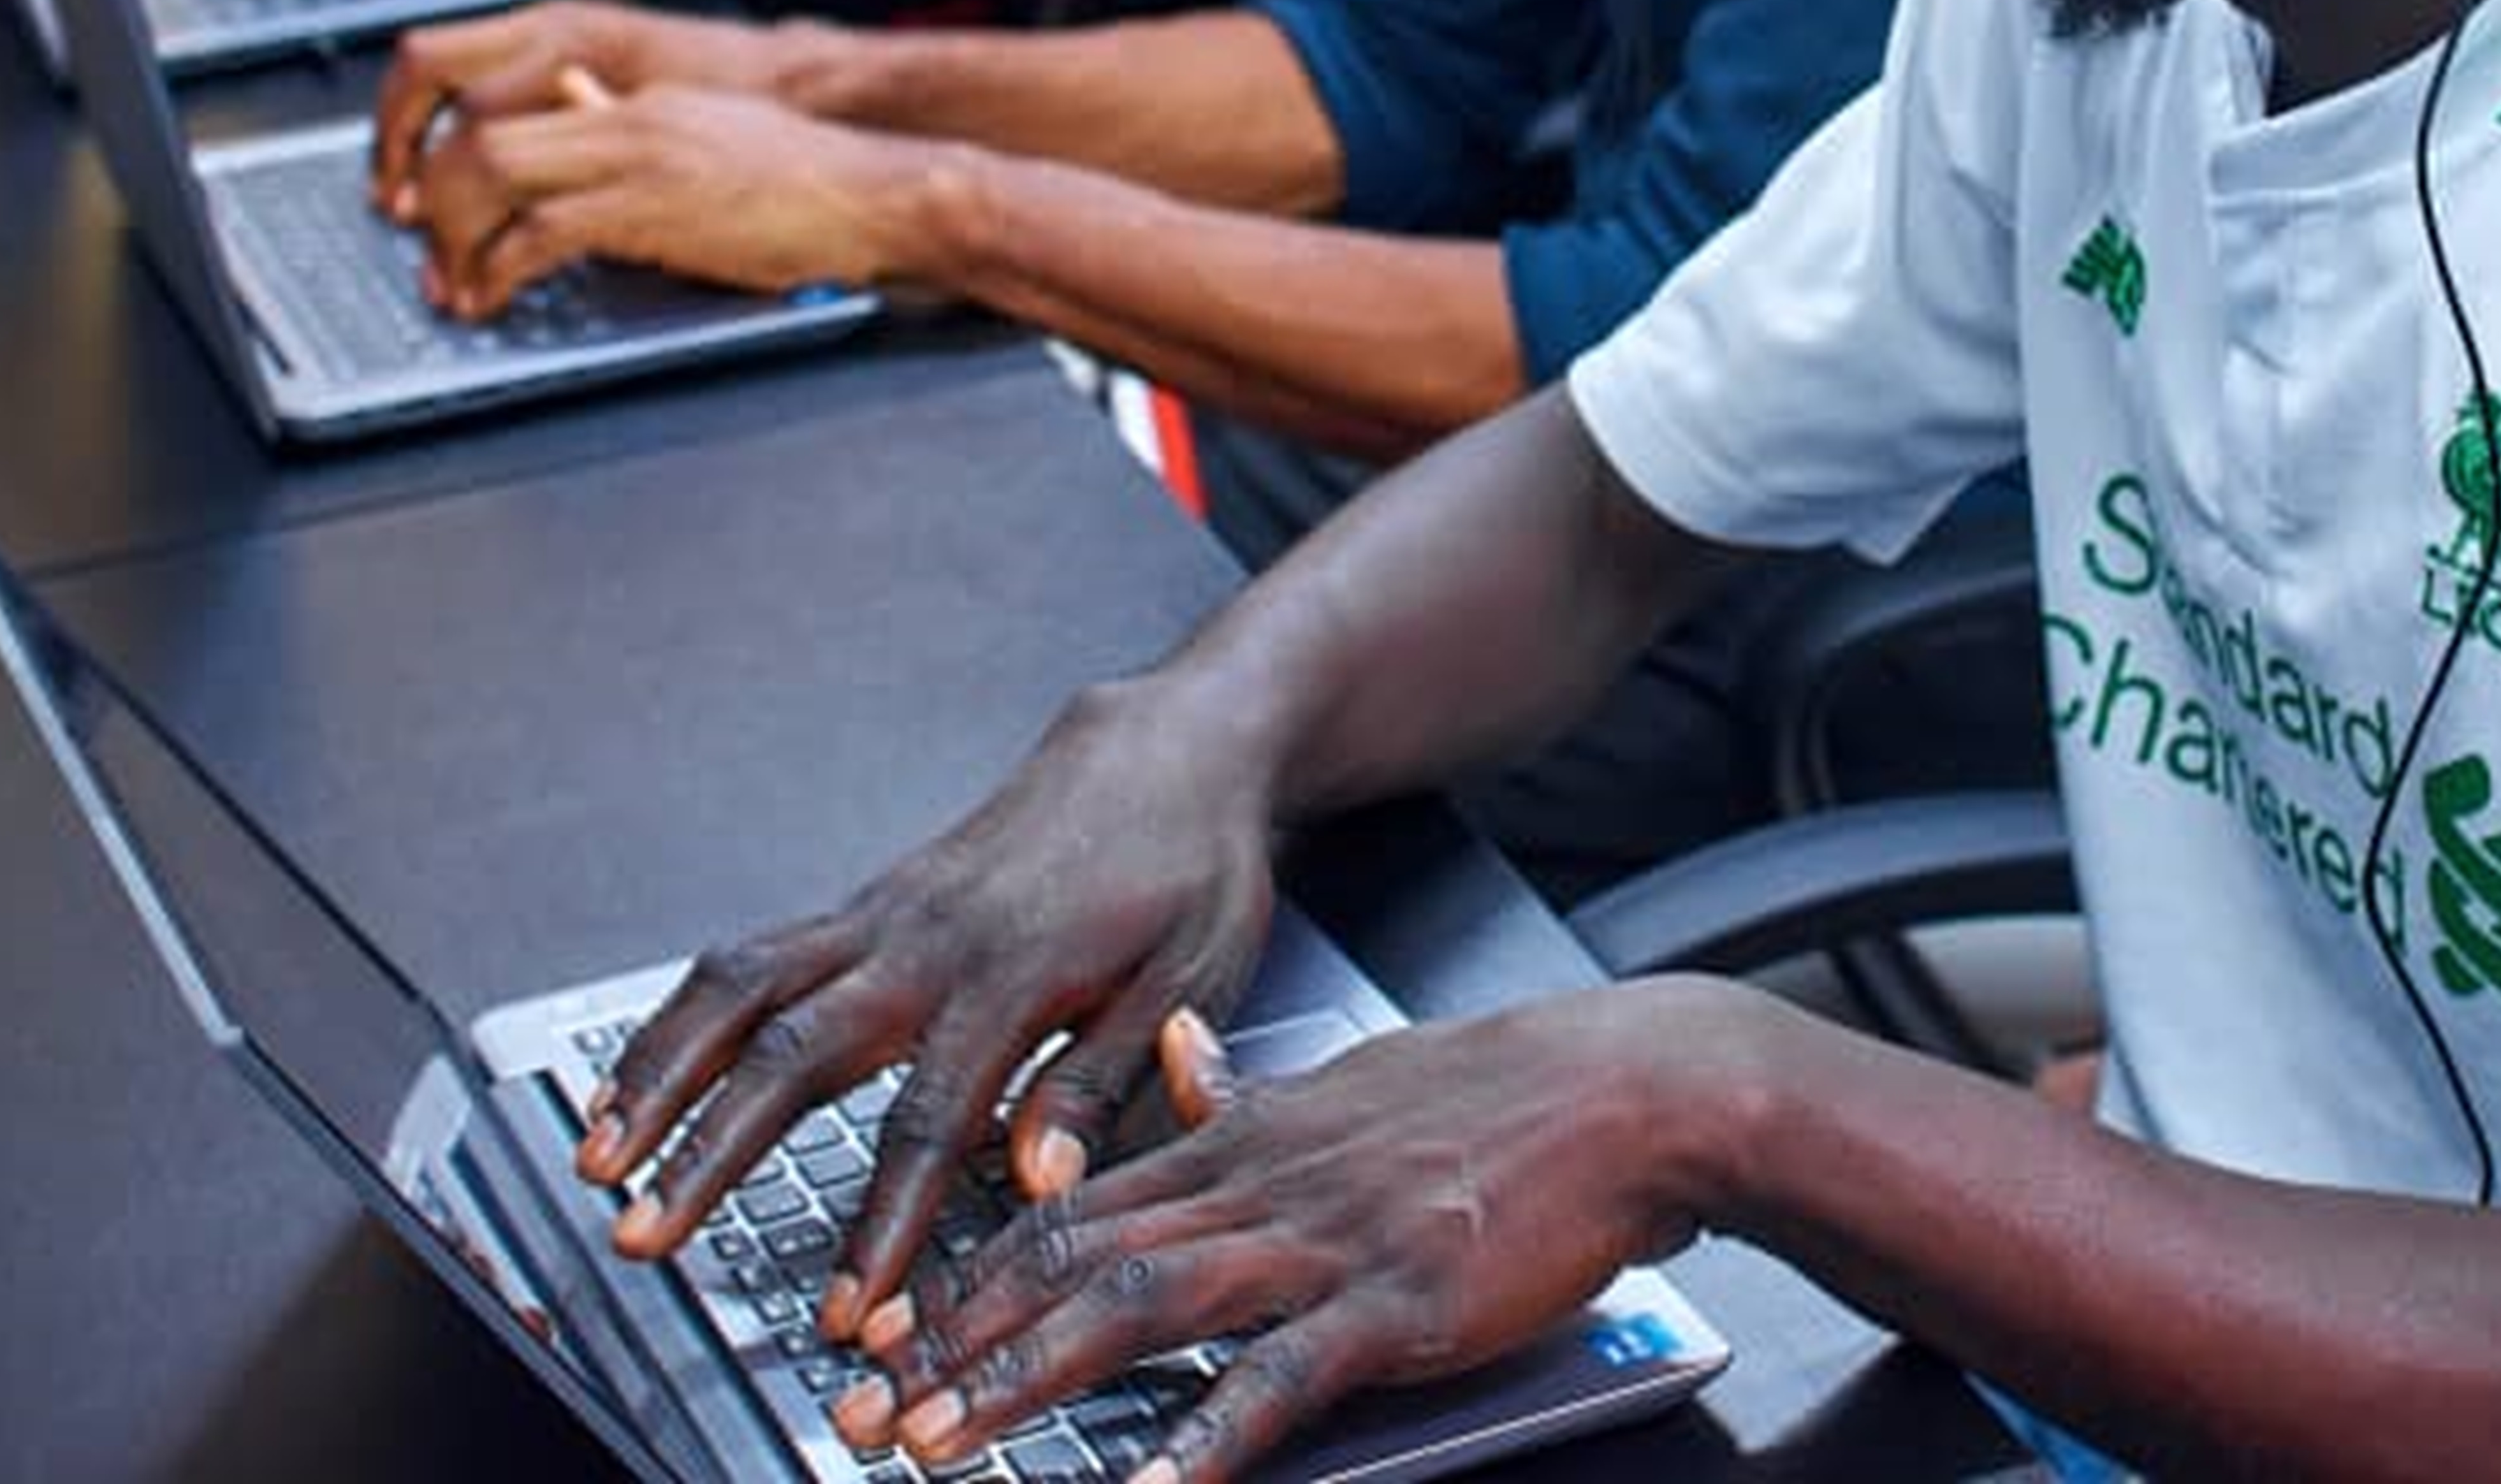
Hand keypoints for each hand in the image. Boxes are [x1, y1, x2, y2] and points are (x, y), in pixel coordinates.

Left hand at [403, 78, 933, 314]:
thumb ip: (638, 134)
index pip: (508, 101)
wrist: (877, 194)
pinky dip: (499, 269)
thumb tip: (579, 121)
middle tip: (427, 252)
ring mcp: (638, 157)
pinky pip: (541, 231)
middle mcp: (626, 115)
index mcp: (637, 99)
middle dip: (434, 199)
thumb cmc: (808, 183)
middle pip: (480, 134)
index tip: (435, 205)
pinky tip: (495, 298)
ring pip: (493, 170)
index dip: (450, 154)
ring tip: (454, 284)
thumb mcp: (710, 141)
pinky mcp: (652, 210)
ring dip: (455, 235)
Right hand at [574, 674, 1289, 1348]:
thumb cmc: (1188, 865)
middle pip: (791, 1053)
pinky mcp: (864, 903)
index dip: (885, 1224)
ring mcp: (883, 915)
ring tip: (601, 1158)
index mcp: (1014, 973)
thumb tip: (1043, 1177)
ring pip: (741, 990)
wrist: (1169, 747)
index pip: (930, 1121)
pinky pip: (750, 959)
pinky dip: (681, 1019)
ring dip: (660, 1074)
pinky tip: (643, 1077)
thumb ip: (1105, 1079)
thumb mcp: (1193, 978)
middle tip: (650, 1235)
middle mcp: (927, 940)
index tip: (853, 1306)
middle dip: (709, 1154)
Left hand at [843, 983, 1735, 1482]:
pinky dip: (1205, 1440)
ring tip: (943, 1445)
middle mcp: (1264, 1187)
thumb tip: (1192, 1055)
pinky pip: (1279, 1379)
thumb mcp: (1360, 1077)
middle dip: (960, 1342)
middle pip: (1077, 1262)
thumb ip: (1260, 1088)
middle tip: (868, 1407)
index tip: (893, 1326)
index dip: (973, 1272)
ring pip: (1141, 1310)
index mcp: (1251, 1138)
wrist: (1632, 1088)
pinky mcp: (1396, 1304)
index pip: (1076, 1204)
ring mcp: (1325, 1245)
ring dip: (1028, 1383)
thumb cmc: (1507, 1095)